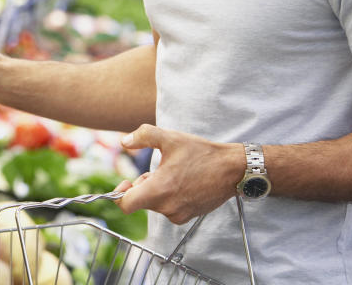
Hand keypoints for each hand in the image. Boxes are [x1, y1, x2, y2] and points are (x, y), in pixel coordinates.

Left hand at [115, 125, 245, 224]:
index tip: (124, 182)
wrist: (232, 169)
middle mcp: (167, 207)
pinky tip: (182, 182)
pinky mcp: (188, 216)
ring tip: (173, 174)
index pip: (126, 205)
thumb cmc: (201, 154)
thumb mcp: (170, 138)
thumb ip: (143, 136)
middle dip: (142, 186)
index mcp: (159, 190)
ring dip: (156, 190)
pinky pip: (168, 208)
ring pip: (155, 204)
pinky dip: (168, 196)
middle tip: (156, 170)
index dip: (119, 194)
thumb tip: (125, 142)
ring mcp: (179, 214)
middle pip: (140, 202)